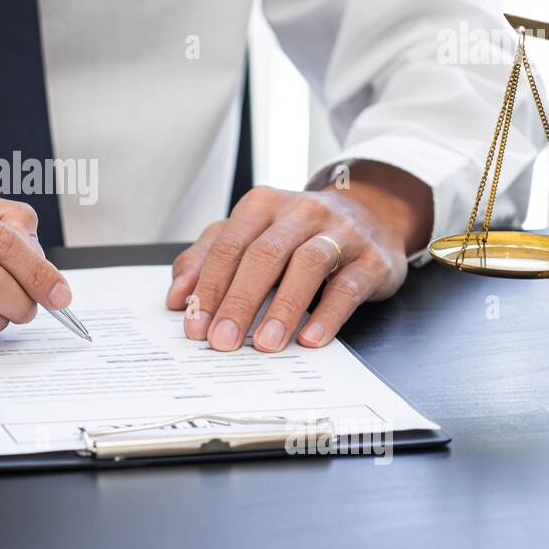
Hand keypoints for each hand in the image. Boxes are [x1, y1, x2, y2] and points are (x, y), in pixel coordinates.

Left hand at [165, 162, 430, 351]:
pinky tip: (311, 338)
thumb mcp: (251, 235)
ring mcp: (340, 233)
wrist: (372, 215)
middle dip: (239, 301)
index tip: (195, 325)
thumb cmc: (298, 233)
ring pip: (308, 264)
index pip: (229, 245)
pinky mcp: (371, 258)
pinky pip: (348, 285)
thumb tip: (176, 297)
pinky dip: (328, 314)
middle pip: (264, 254)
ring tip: (264, 344)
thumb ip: (208, 258)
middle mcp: (301, 212)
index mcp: (263, 204)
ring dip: (283, 307)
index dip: (208, 286)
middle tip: (222, 340)